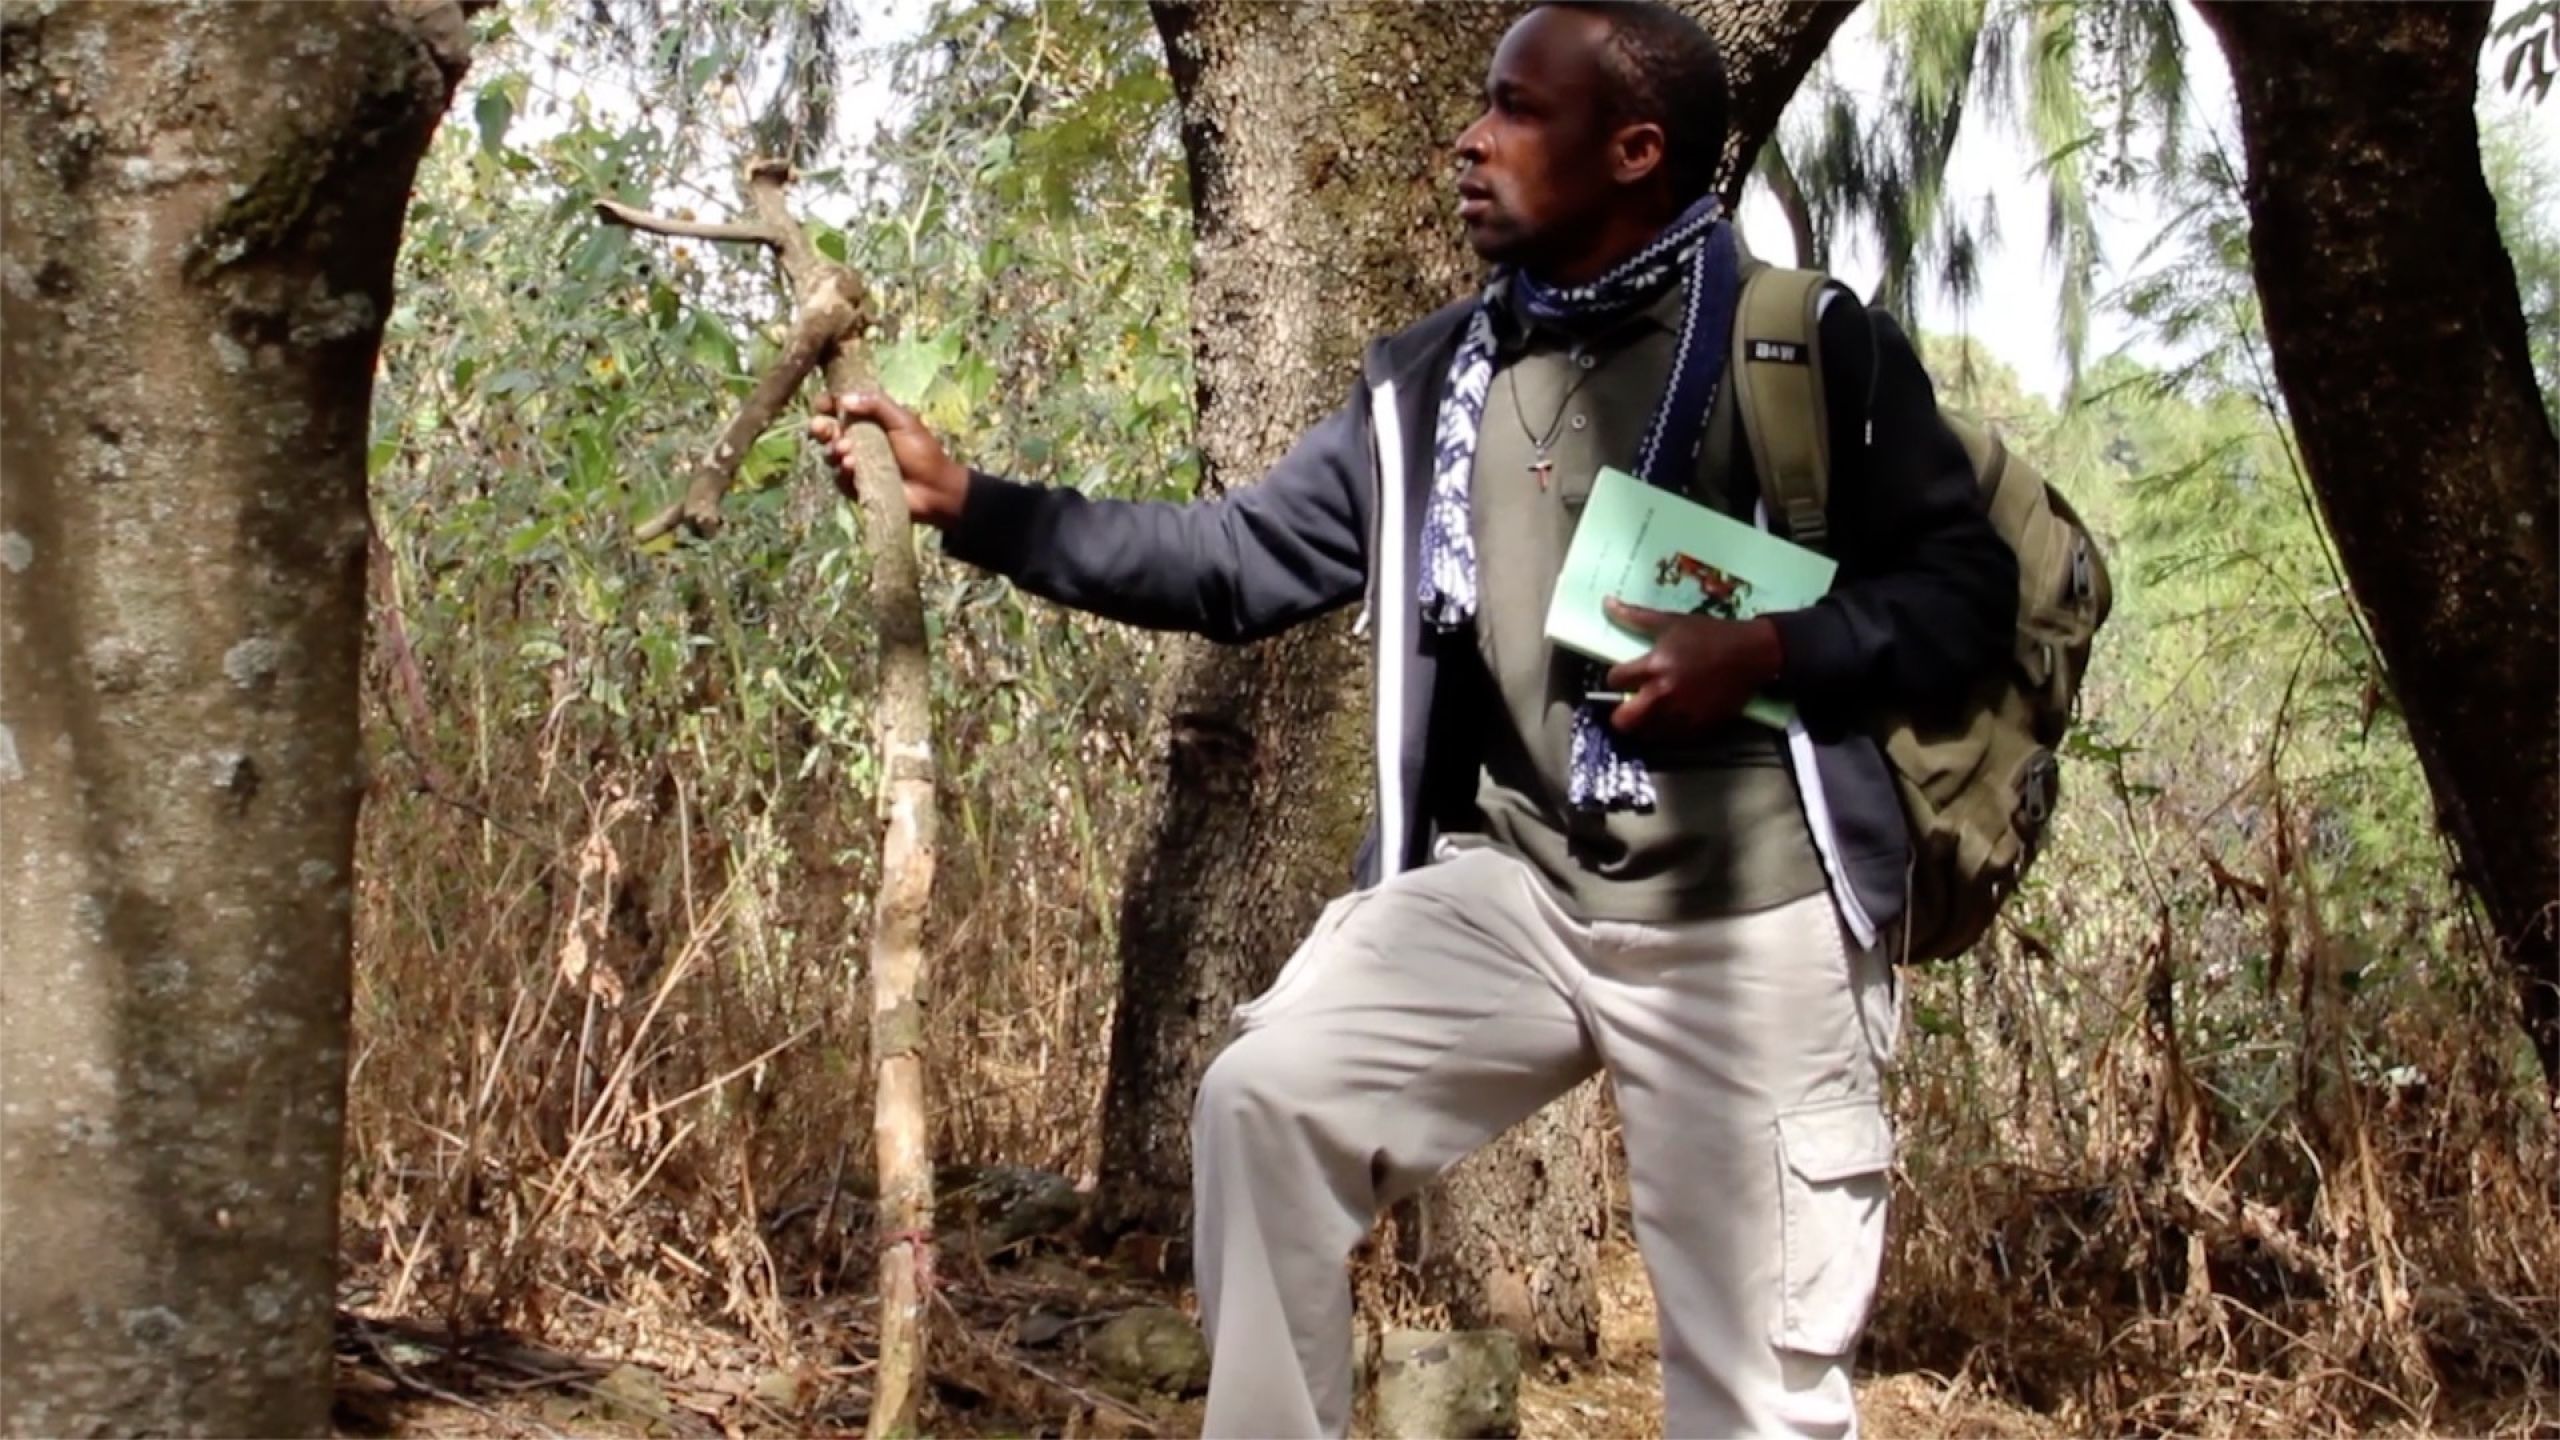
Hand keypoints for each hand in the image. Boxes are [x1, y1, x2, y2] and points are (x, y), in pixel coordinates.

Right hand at [808, 391, 970, 528]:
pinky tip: (852, 467)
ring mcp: (855, 464)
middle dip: (820, 427)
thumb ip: (876, 404)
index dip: (827, 404)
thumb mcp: (903, 421)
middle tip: (821, 428)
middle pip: (828, 430)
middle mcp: (858, 440)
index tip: (822, 405)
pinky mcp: (855, 485)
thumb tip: (844, 398)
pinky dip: (843, 470)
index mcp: (869, 421)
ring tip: (846, 450)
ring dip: (833, 449)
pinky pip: (839, 477)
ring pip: (830, 454)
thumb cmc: (922, 451)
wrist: (935, 489)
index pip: (840, 408)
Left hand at [1600, 598, 1784, 737]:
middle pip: (1623, 720)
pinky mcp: (1699, 727)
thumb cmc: (1711, 635)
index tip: (1623, 675)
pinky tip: (1671, 716)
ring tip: (1649, 711)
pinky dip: (1666, 730)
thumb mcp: (1671, 621)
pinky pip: (1671, 738)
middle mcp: (1665, 694)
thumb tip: (1607, 603)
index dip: (1615, 678)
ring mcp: (1682, 714)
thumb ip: (1635, 616)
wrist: (1752, 653)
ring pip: (1645, 733)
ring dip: (1643, 723)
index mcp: (1655, 667)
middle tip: (1628, 704)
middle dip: (1620, 713)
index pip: (1615, 681)